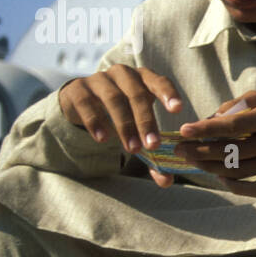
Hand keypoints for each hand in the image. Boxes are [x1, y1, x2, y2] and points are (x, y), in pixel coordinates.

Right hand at [58, 64, 183, 187]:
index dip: (168, 94)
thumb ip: (151, 151)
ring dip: (125, 125)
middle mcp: (123, 74)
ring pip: (114, 99)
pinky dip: (96, 121)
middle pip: (137, 95)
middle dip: (146, 121)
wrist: (81, 100)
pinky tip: (103, 139)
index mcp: (143, 78)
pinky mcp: (78, 89)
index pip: (159, 81)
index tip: (178, 110)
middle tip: (153, 145)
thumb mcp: (137, 127)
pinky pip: (87, 104)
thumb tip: (166, 182)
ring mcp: (99, 79)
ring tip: (132, 149)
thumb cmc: (121, 113)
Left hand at [174, 91, 255, 197]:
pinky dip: (234, 186)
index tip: (183, 131)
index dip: (206, 129)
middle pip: (234, 152)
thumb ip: (233, 107)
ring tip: (194, 161)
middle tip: (180, 150)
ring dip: (211, 168)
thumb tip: (205, 123)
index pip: (234, 125)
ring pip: (241, 171)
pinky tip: (219, 176)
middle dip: (202, 152)